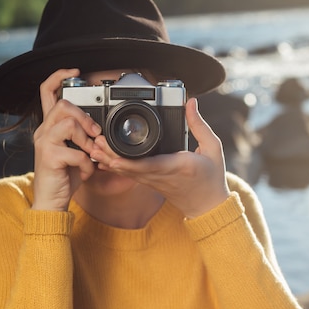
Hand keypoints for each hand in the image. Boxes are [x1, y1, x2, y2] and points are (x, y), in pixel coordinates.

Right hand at [31, 69, 101, 210]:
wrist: (51, 202)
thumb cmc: (64, 176)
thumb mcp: (76, 152)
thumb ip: (83, 137)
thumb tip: (100, 130)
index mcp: (49, 127)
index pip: (46, 92)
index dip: (58, 76)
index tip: (75, 71)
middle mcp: (43, 131)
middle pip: (63, 105)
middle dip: (85, 118)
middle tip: (96, 134)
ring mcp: (44, 143)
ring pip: (69, 124)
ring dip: (87, 141)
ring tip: (90, 155)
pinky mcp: (49, 157)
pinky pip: (76, 152)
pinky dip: (88, 164)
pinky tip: (86, 172)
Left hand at [90, 98, 229, 217]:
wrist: (207, 206)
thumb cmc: (212, 178)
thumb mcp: (213, 148)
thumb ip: (199, 124)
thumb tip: (191, 102)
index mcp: (177, 166)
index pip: (149, 164)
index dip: (128, 160)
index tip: (113, 153)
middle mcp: (161, 175)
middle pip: (130, 167)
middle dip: (111, 155)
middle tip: (96, 141)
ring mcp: (153, 181)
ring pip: (126, 172)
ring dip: (109, 160)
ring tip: (94, 146)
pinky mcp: (149, 183)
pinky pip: (129, 174)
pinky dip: (115, 166)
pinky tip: (103, 158)